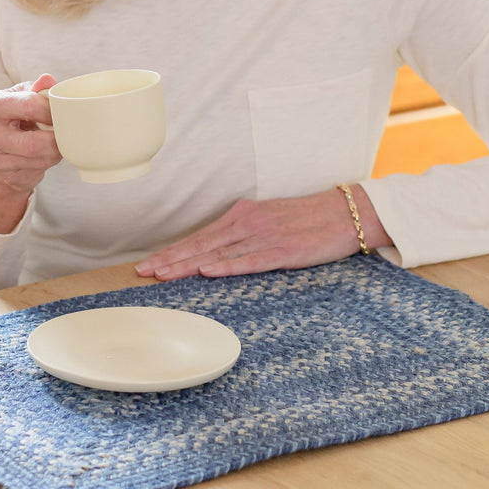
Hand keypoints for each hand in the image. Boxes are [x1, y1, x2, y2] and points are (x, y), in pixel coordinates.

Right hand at [0, 74, 60, 232]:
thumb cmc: (14, 116)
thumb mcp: (22, 96)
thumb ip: (36, 89)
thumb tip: (48, 80)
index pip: (30, 106)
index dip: (53, 111)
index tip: (65, 113)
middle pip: (33, 142)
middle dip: (56, 138)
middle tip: (67, 133)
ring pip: (36, 157)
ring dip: (55, 151)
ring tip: (57, 142)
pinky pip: (34, 168)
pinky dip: (47, 161)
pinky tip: (46, 153)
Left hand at [135, 185, 391, 280]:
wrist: (346, 214)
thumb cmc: (308, 220)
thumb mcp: (269, 220)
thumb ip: (243, 233)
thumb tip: (216, 251)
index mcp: (243, 215)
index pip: (200, 236)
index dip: (173, 251)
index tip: (149, 263)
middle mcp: (248, 223)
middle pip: (201, 244)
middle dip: (170, 259)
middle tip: (142, 272)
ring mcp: (264, 237)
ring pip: (218, 253)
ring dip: (188, 265)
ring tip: (163, 274)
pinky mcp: (283, 252)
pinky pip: (250, 261)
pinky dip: (226, 266)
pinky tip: (207, 272)